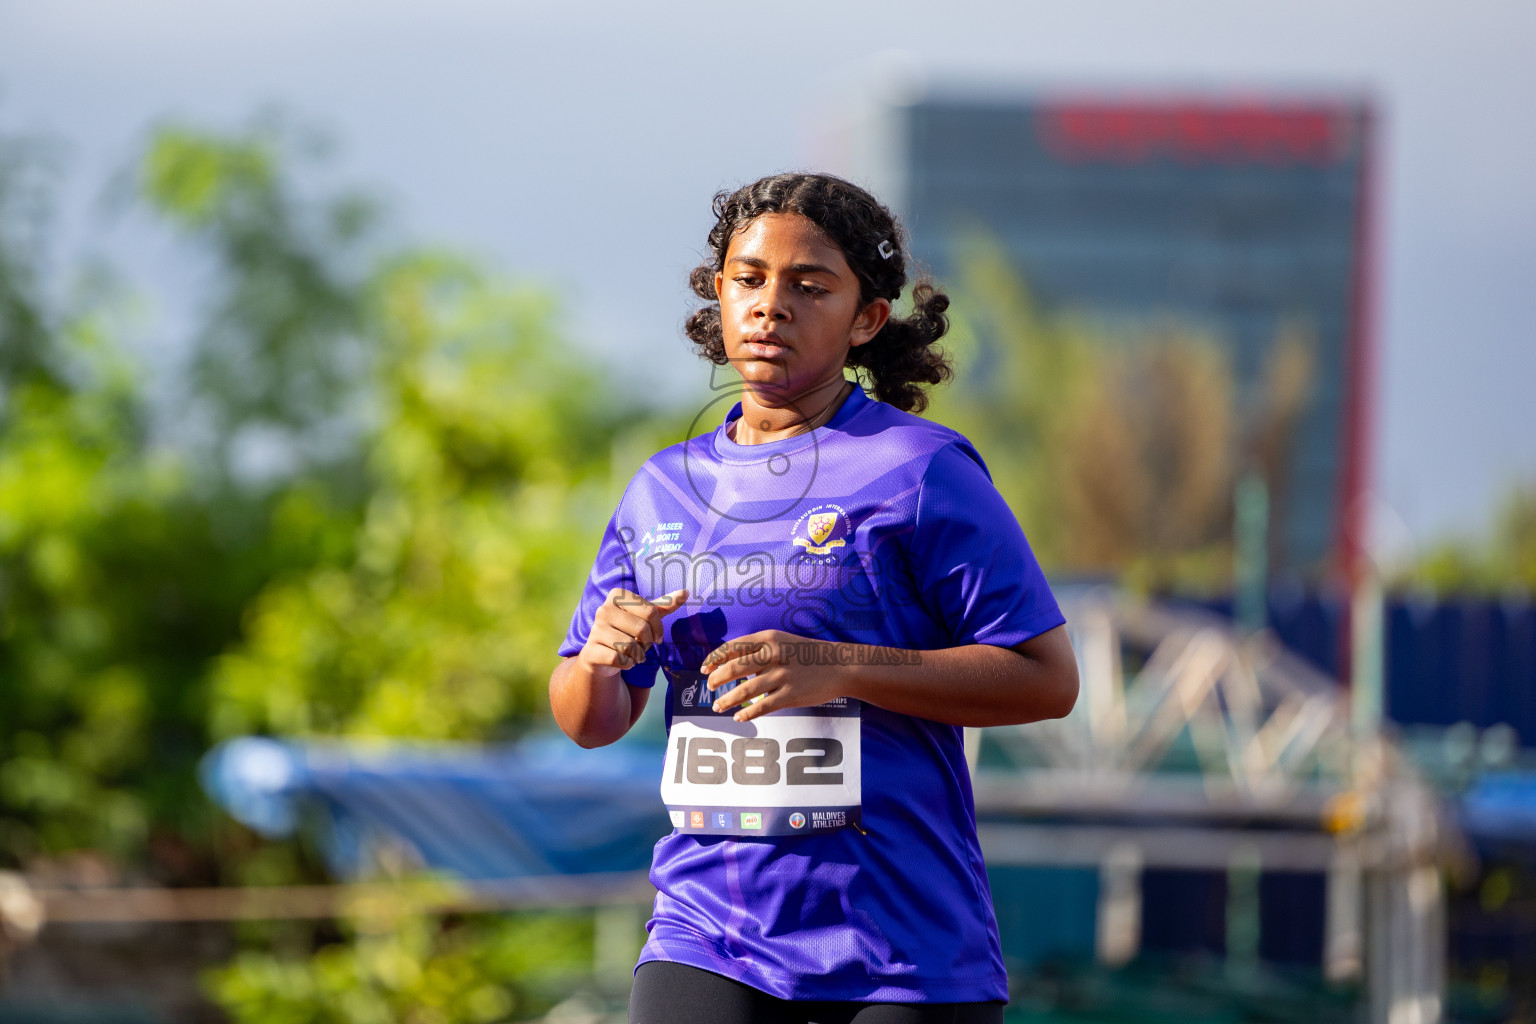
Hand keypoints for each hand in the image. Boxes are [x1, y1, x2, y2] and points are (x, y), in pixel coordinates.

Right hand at [579, 587, 688, 679]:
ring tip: (633, 654)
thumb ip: (664, 605)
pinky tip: (623, 661)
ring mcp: (595, 630)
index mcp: (617, 595)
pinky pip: (619, 659)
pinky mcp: (591, 650)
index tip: (656, 636)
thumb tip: (686, 592)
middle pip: (642, 629)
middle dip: (648, 643)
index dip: (658, 628)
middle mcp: (603, 609)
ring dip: (638, 655)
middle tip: (643, 647)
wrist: (601, 655)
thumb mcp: (645, 616)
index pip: (651, 611)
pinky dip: (627, 664)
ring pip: (630, 646)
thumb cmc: (627, 631)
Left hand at [700, 630, 849, 722]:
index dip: (714, 659)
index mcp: (769, 639)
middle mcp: (773, 655)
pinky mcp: (791, 695)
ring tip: (717, 707)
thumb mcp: (782, 641)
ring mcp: (782, 676)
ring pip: (745, 690)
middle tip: (709, 688)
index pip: (733, 647)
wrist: (839, 666)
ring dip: (727, 700)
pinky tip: (738, 717)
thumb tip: (729, 662)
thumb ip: (758, 649)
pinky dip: (747, 713)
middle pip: (734, 668)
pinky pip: (763, 706)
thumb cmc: (807, 654)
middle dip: (717, 680)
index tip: (704, 669)